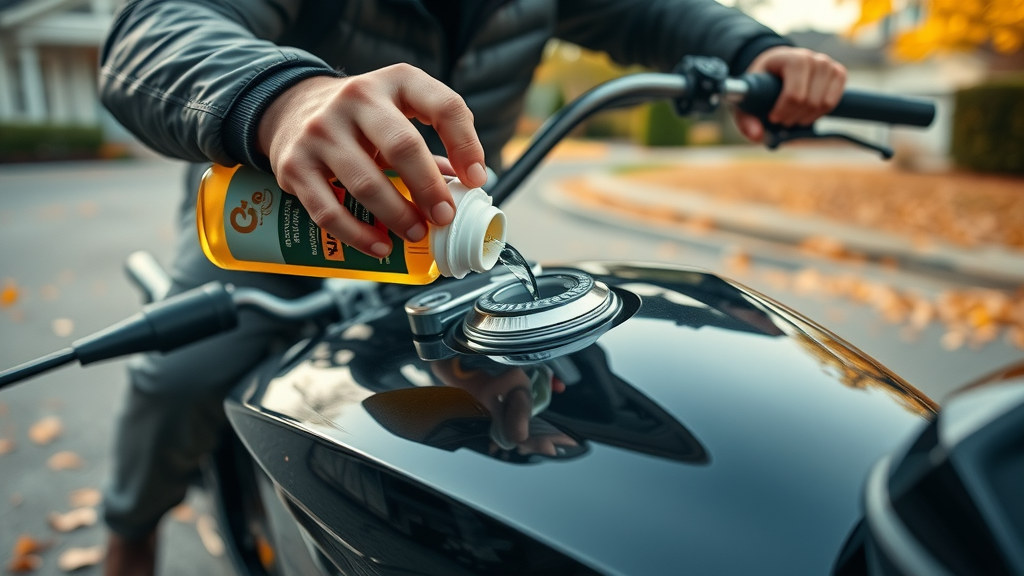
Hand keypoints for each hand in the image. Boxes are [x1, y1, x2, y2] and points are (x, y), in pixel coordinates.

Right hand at [257, 64, 487, 257]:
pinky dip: (358, 235)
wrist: (292, 107)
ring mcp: (321, 131)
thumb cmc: (359, 117)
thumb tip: (466, 188)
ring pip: (366, 183)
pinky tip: (379, 246)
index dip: (466, 144)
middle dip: (429, 188)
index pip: (444, 105)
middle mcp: (356, 99)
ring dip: (397, 216)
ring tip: (416, 232)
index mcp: (395, 82)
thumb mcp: (398, 111)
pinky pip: (328, 210)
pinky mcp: (295, 165)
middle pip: (402, 146)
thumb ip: (431, 144)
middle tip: (444, 217)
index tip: (476, 179)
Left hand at [733, 46, 846, 141]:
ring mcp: (829, 65)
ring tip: (792, 116)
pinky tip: (805, 112)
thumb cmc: (762, 81)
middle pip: (808, 102)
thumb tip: (756, 137)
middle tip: (781, 119)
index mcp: (792, 58)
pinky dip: (818, 113)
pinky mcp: (839, 73)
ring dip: (805, 117)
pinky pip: (832, 102)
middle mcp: (814, 58)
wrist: (776, 65)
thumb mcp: (748, 96)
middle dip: (792, 117)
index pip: (794, 95)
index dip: (783, 112)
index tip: (772, 117)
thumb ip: (746, 118)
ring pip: (822, 104)